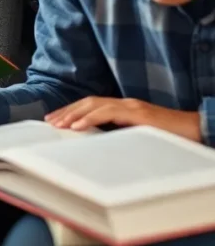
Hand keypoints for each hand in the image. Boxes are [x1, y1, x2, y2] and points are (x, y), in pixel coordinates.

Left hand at [45, 97, 201, 140]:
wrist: (195, 130)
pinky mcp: (138, 113)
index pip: (91, 106)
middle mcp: (124, 104)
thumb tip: (96, 143)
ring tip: (59, 124)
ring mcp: (131, 107)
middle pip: (88, 102)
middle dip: (67, 111)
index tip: (55, 120)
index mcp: (123, 108)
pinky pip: (109, 113)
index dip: (71, 111)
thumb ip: (119, 135)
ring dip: (73, 114)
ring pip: (94, 105)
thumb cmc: (168, 137)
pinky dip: (90, 118)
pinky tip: (77, 126)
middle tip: (50, 121)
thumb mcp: (137, 136)